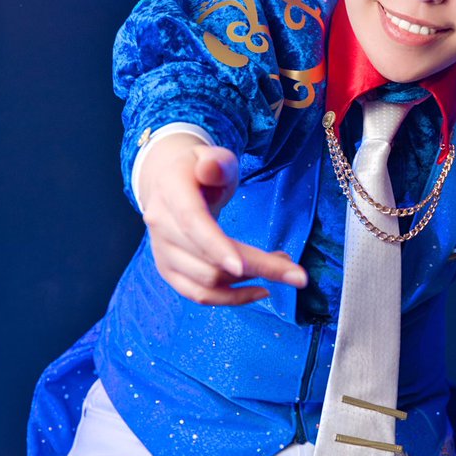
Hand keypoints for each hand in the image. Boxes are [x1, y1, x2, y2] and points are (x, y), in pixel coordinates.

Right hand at [139, 134, 307, 305]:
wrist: (169, 183)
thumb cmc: (201, 169)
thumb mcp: (213, 156)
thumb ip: (217, 163)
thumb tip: (211, 169)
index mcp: (171, 191)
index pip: (192, 223)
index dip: (216, 246)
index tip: (244, 267)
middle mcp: (160, 224)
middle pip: (207, 260)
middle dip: (255, 268)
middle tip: (294, 269)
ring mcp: (162, 251)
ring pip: (206, 282)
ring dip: (248, 281)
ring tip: (280, 267)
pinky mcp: (169, 271)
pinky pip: (199, 295)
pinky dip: (231, 298)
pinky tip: (260, 290)